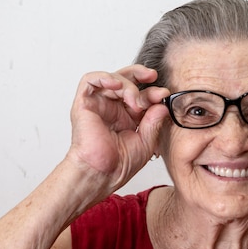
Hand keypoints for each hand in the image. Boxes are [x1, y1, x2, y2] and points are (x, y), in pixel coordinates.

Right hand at [67, 65, 169, 190]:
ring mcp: (98, 105)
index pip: (140, 95)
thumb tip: (162, 104)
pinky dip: (104, 77)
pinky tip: (116, 84)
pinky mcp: (84, 104)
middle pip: (126, 81)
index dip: (152, 92)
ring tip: (134, 100)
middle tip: (153, 77)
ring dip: (127, 84)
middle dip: (140, 75)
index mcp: (127, 116)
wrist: (102, 173)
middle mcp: (112, 108)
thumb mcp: (146, 140)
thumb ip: (154, 121)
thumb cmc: (120, 163)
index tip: (163, 95)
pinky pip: (90, 80)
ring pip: (112, 79)